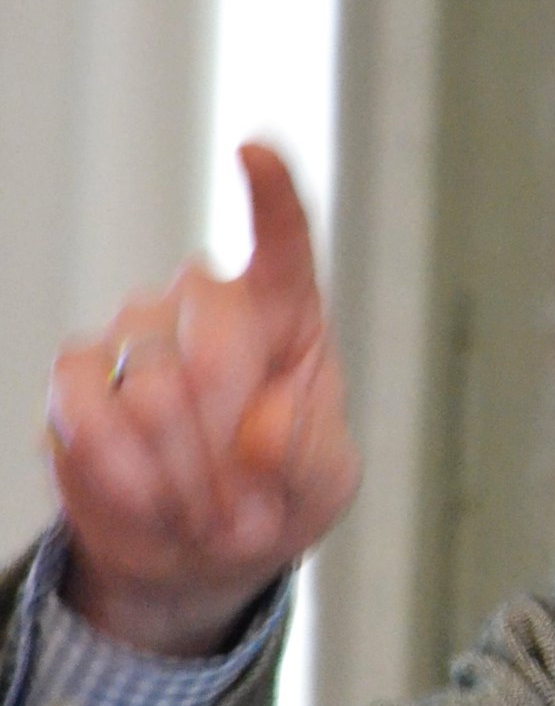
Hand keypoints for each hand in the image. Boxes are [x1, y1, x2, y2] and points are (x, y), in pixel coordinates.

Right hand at [45, 144, 361, 656]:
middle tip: (243, 506)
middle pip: (213, 332)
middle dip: (233, 435)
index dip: (272, 197)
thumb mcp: (325, 487)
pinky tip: (148, 502)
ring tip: (201, 512)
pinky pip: (87, 408)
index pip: (282, 243)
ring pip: (151, 386)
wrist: (202, 554)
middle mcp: (204, 307)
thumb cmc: (276, 498)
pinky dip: (123, 470)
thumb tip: (263, 426)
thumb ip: (311, 452)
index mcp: (284, 315)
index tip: (256, 151)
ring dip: (185, 472)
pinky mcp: (78, 378)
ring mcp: (134, 335)